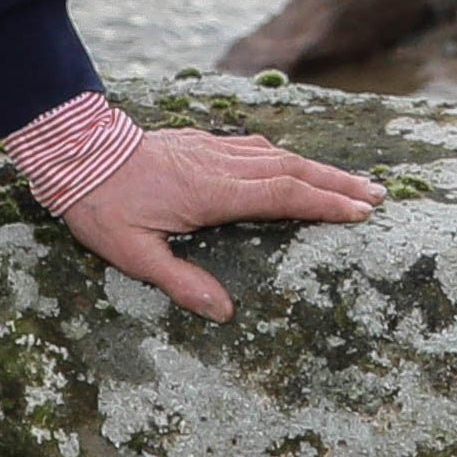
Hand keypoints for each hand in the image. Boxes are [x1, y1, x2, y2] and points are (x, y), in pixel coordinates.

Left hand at [60, 123, 385, 318]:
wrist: (77, 153)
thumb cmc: (103, 207)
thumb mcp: (132, 255)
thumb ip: (180, 281)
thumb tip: (223, 313)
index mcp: (211, 193)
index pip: (282, 195)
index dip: (323, 204)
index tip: (360, 213)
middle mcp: (221, 166)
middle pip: (293, 170)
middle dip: (338, 184)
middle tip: (379, 196)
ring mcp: (214, 150)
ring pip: (279, 155)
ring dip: (320, 169)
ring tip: (354, 182)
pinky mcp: (203, 143)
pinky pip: (258, 147)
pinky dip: (288, 157)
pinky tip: (296, 163)